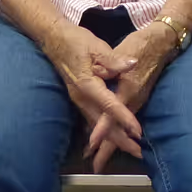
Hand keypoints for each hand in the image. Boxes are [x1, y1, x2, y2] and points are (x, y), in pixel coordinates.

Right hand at [46, 25, 143, 161]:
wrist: (53, 39)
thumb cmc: (75, 40)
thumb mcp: (96, 46)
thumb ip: (114, 60)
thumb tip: (132, 64)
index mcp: (87, 85)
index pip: (109, 105)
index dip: (124, 119)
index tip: (138, 132)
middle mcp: (81, 97)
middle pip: (101, 124)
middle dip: (119, 140)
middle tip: (138, 152)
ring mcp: (78, 99)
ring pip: (96, 124)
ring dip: (112, 138)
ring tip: (130, 149)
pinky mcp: (79, 98)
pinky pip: (92, 119)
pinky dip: (103, 131)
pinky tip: (111, 138)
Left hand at [84, 23, 178, 172]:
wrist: (161, 42)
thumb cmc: (140, 45)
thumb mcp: (124, 52)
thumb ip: (112, 64)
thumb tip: (98, 72)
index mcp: (127, 89)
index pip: (111, 114)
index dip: (102, 129)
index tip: (92, 145)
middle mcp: (133, 100)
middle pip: (118, 129)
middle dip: (108, 148)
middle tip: (97, 167)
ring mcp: (137, 100)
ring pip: (122, 127)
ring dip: (112, 144)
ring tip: (100, 160)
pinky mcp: (138, 98)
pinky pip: (125, 121)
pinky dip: (117, 132)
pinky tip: (111, 138)